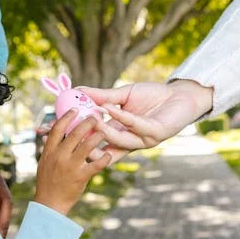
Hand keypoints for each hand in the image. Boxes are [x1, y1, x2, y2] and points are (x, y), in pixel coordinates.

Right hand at [33, 109, 111, 214]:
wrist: (49, 204)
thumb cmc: (47, 182)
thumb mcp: (44, 163)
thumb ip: (49, 148)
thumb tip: (48, 134)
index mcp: (49, 151)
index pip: (57, 129)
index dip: (66, 117)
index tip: (75, 110)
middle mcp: (60, 156)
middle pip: (74, 134)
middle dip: (86, 123)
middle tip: (95, 117)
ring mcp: (71, 166)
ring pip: (87, 146)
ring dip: (97, 137)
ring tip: (104, 131)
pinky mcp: (81, 177)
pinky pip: (96, 165)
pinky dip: (104, 159)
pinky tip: (109, 155)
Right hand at [79, 80, 213, 161]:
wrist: (180, 95)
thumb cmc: (153, 95)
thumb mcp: (123, 95)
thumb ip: (102, 96)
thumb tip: (78, 90)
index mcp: (120, 133)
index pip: (94, 139)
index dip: (76, 137)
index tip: (59, 129)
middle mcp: (130, 141)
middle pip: (104, 148)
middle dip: (87, 143)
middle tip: (71, 133)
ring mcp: (142, 140)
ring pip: (119, 140)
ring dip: (104, 131)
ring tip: (91, 120)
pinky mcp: (155, 134)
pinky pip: (135, 126)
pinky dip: (122, 117)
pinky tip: (111, 108)